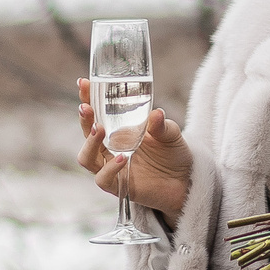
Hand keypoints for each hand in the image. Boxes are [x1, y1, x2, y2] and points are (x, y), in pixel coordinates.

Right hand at [77, 81, 192, 223]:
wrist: (185, 181)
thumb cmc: (174, 154)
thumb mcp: (171, 134)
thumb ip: (162, 125)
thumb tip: (156, 113)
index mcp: (118, 131)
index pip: (97, 113)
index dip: (88, 98)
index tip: (83, 83)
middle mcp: (110, 149)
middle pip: (86, 134)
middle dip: (84, 119)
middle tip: (86, 107)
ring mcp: (111, 167)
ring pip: (86, 157)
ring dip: (90, 143)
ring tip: (100, 129)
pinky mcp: (118, 186)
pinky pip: (103, 178)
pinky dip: (110, 168)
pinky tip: (121, 158)